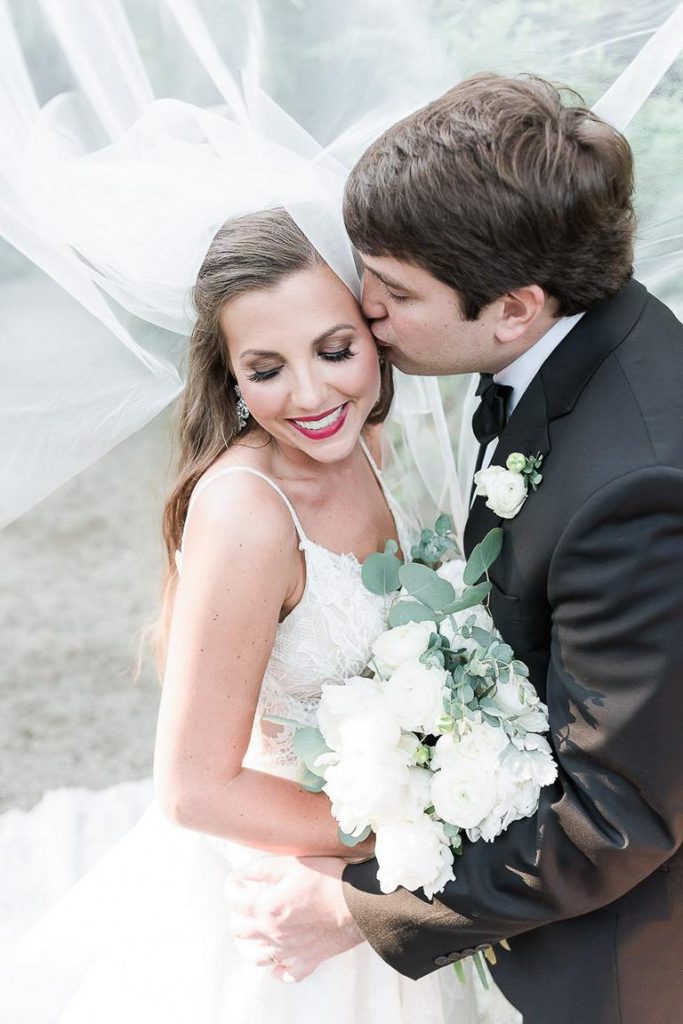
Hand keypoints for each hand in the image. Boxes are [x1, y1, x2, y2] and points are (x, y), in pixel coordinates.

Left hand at [227, 856, 364, 982]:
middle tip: (242, 903)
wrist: (360, 903)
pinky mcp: (309, 959)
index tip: (235, 880)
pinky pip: (289, 974)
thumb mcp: (293, 863)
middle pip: (240, 931)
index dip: (231, 887)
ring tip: (253, 932)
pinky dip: (279, 970)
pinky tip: (278, 962)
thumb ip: (261, 868)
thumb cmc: (328, 878)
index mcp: (267, 908)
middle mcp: (273, 933)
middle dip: (235, 914)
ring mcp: (290, 950)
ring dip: (249, 945)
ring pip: (258, 957)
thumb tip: (239, 872)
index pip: (235, 901)